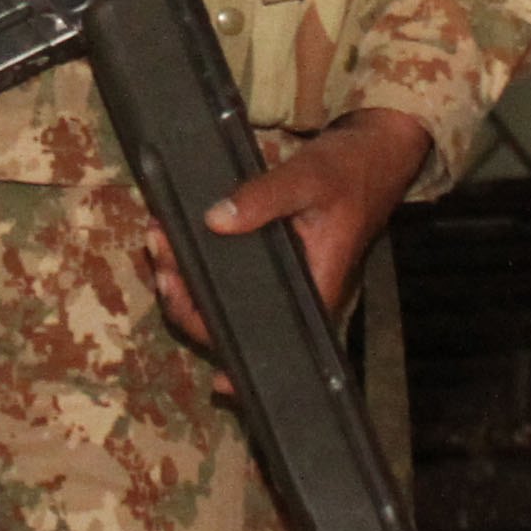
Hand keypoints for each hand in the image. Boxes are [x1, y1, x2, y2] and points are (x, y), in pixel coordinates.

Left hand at [148, 110, 430, 344]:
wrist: (371, 149)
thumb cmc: (350, 170)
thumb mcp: (308, 178)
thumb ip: (264, 198)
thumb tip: (215, 220)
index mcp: (315, 290)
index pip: (273, 339)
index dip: (242, 359)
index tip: (216, 380)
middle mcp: (297, 294)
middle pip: (237, 322)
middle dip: (190, 303)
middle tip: (161, 260)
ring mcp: (282, 279)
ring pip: (227, 298)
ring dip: (188, 279)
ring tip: (159, 243)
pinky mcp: (272, 260)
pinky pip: (230, 275)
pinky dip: (200, 263)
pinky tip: (175, 245)